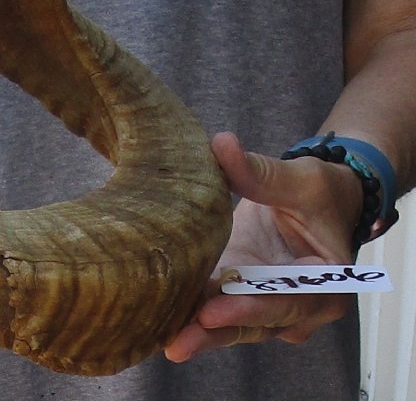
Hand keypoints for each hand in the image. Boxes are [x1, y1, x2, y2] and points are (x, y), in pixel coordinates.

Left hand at [164, 131, 362, 361]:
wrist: (314, 203)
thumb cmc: (317, 193)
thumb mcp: (299, 180)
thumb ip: (261, 171)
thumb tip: (222, 144)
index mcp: (324, 284)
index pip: (285, 301)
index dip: (248, 307)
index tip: (212, 309)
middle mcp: (294, 306)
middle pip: (253, 323)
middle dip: (215, 332)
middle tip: (180, 338)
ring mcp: (261, 304)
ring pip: (229, 325)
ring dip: (197, 332)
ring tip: (162, 338)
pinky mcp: (233, 294)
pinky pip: (210, 310)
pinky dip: (187, 316)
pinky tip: (156, 320)